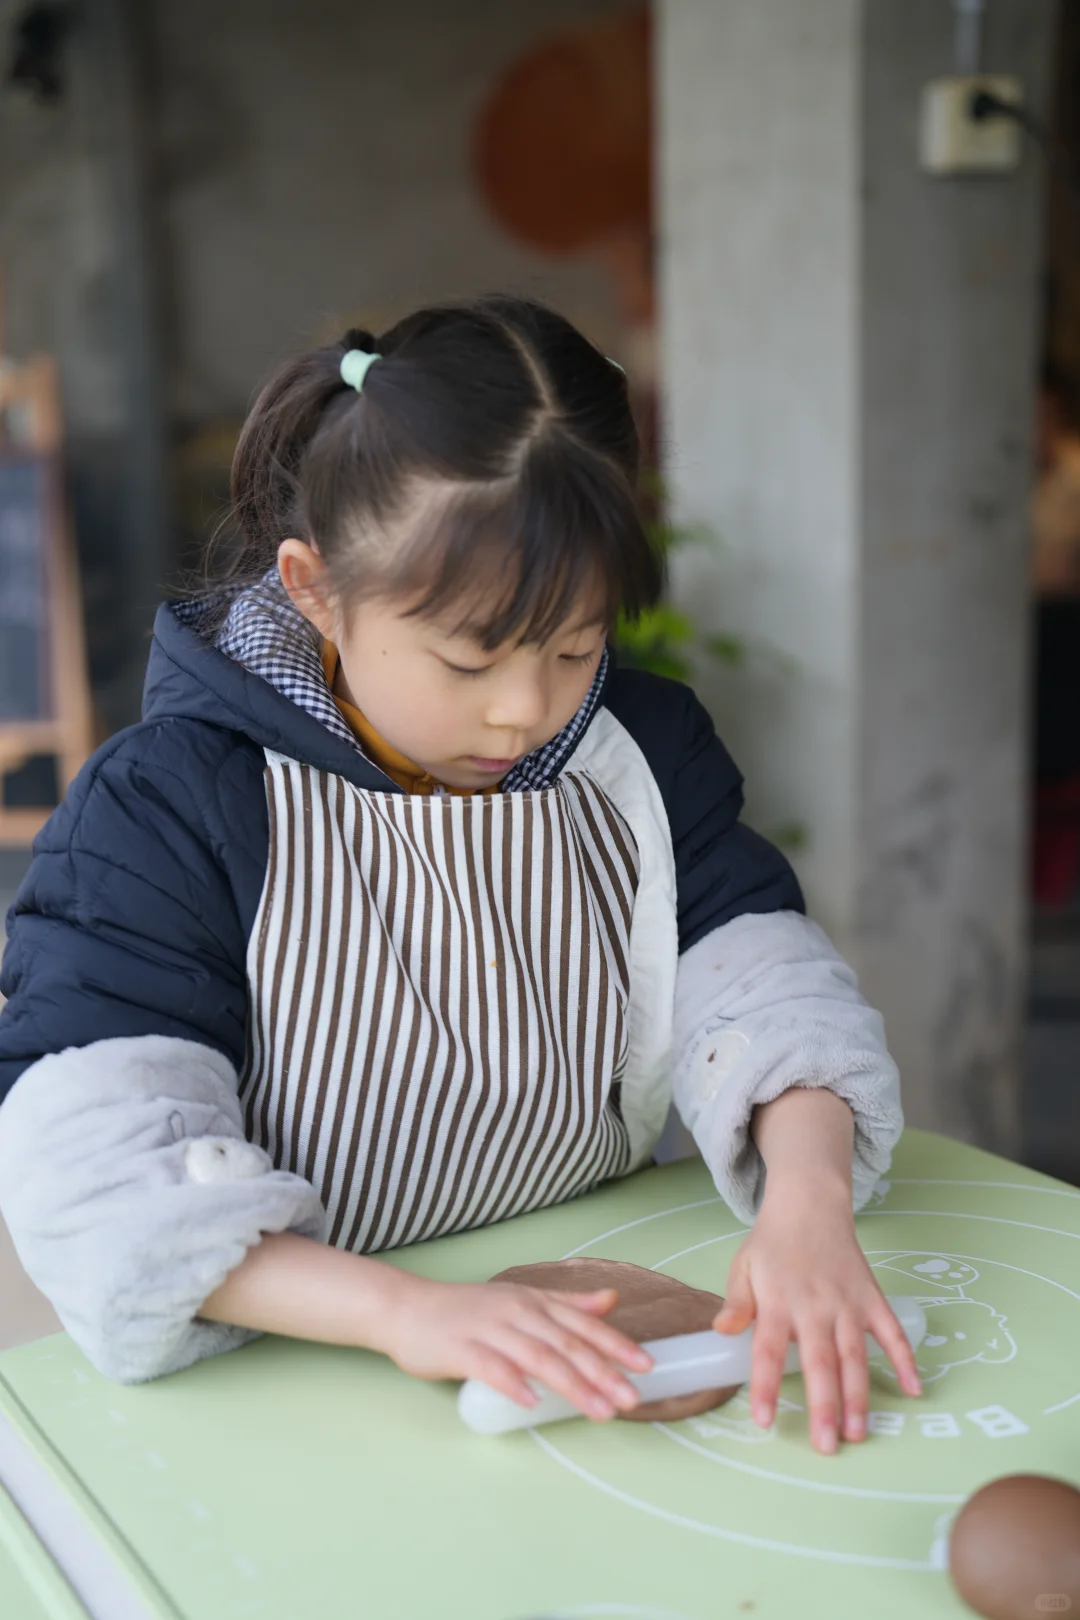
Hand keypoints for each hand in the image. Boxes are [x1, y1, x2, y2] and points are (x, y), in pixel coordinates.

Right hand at [374, 1277, 652, 1419]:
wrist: (407, 1308)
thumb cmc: (466, 1311)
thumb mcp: (520, 1300)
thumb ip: (565, 1303)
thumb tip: (610, 1301)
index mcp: (533, 1302)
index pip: (581, 1323)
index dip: (615, 1344)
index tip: (646, 1366)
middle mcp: (516, 1312)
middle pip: (566, 1343)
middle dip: (603, 1372)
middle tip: (631, 1398)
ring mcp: (489, 1330)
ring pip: (538, 1357)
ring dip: (572, 1385)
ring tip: (599, 1410)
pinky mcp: (461, 1349)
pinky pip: (491, 1367)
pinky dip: (513, 1384)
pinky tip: (531, 1402)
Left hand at [714, 1178, 921, 1454]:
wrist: (811, 1204)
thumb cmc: (772, 1243)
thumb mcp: (742, 1266)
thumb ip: (736, 1302)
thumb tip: (722, 1333)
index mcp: (778, 1301)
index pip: (767, 1350)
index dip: (764, 1386)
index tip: (763, 1421)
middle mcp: (815, 1306)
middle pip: (819, 1362)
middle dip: (823, 1406)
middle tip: (825, 1447)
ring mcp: (848, 1303)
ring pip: (855, 1357)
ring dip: (858, 1397)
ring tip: (857, 1434)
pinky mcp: (872, 1298)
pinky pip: (891, 1333)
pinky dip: (905, 1360)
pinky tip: (914, 1391)